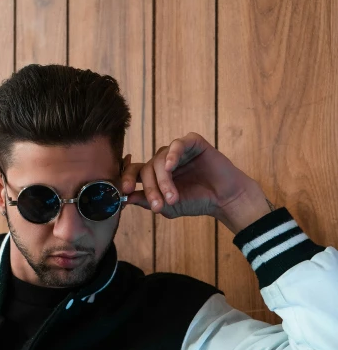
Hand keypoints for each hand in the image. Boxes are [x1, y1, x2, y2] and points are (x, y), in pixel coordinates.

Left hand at [121, 132, 258, 219]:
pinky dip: (172, 154)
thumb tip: (125, 198)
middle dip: (150, 188)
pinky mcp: (193, 142)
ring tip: (173, 198)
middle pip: (146, 168)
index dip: (127, 179)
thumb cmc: (196, 202)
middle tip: (158, 205)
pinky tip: (171, 166)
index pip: (134, 172)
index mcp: (154, 174)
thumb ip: (147, 201)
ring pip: (159, 159)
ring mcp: (177, 150)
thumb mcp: (167, 207)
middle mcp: (163, 160)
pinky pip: (178, 144)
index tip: (125, 191)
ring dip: (164, 181)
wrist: (223, 199)